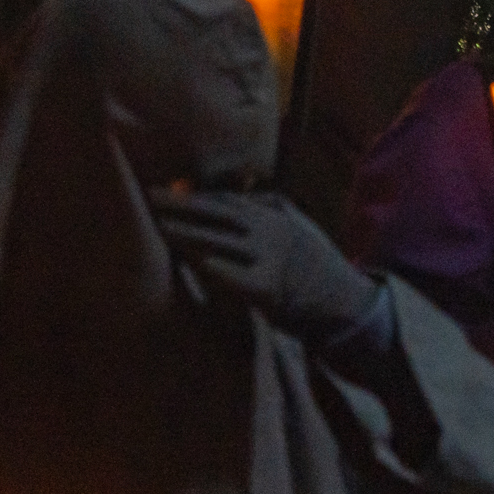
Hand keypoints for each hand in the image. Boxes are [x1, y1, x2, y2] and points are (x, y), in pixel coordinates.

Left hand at [148, 189, 378, 336]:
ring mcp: (269, 259)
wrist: (345, 303)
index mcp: (275, 214)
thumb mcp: (296, 224)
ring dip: (186, 233)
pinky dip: (210, 266)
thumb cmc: (314, 264)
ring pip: (220, 241)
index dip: (192, 195)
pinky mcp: (266, 290)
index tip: (162, 190)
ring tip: (157, 227)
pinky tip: (188, 259)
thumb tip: (236, 191)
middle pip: (218, 214)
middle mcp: (271, 232)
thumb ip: (268, 206)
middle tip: (149, 198)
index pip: (225, 200)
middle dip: (182, 206)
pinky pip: (231, 276)